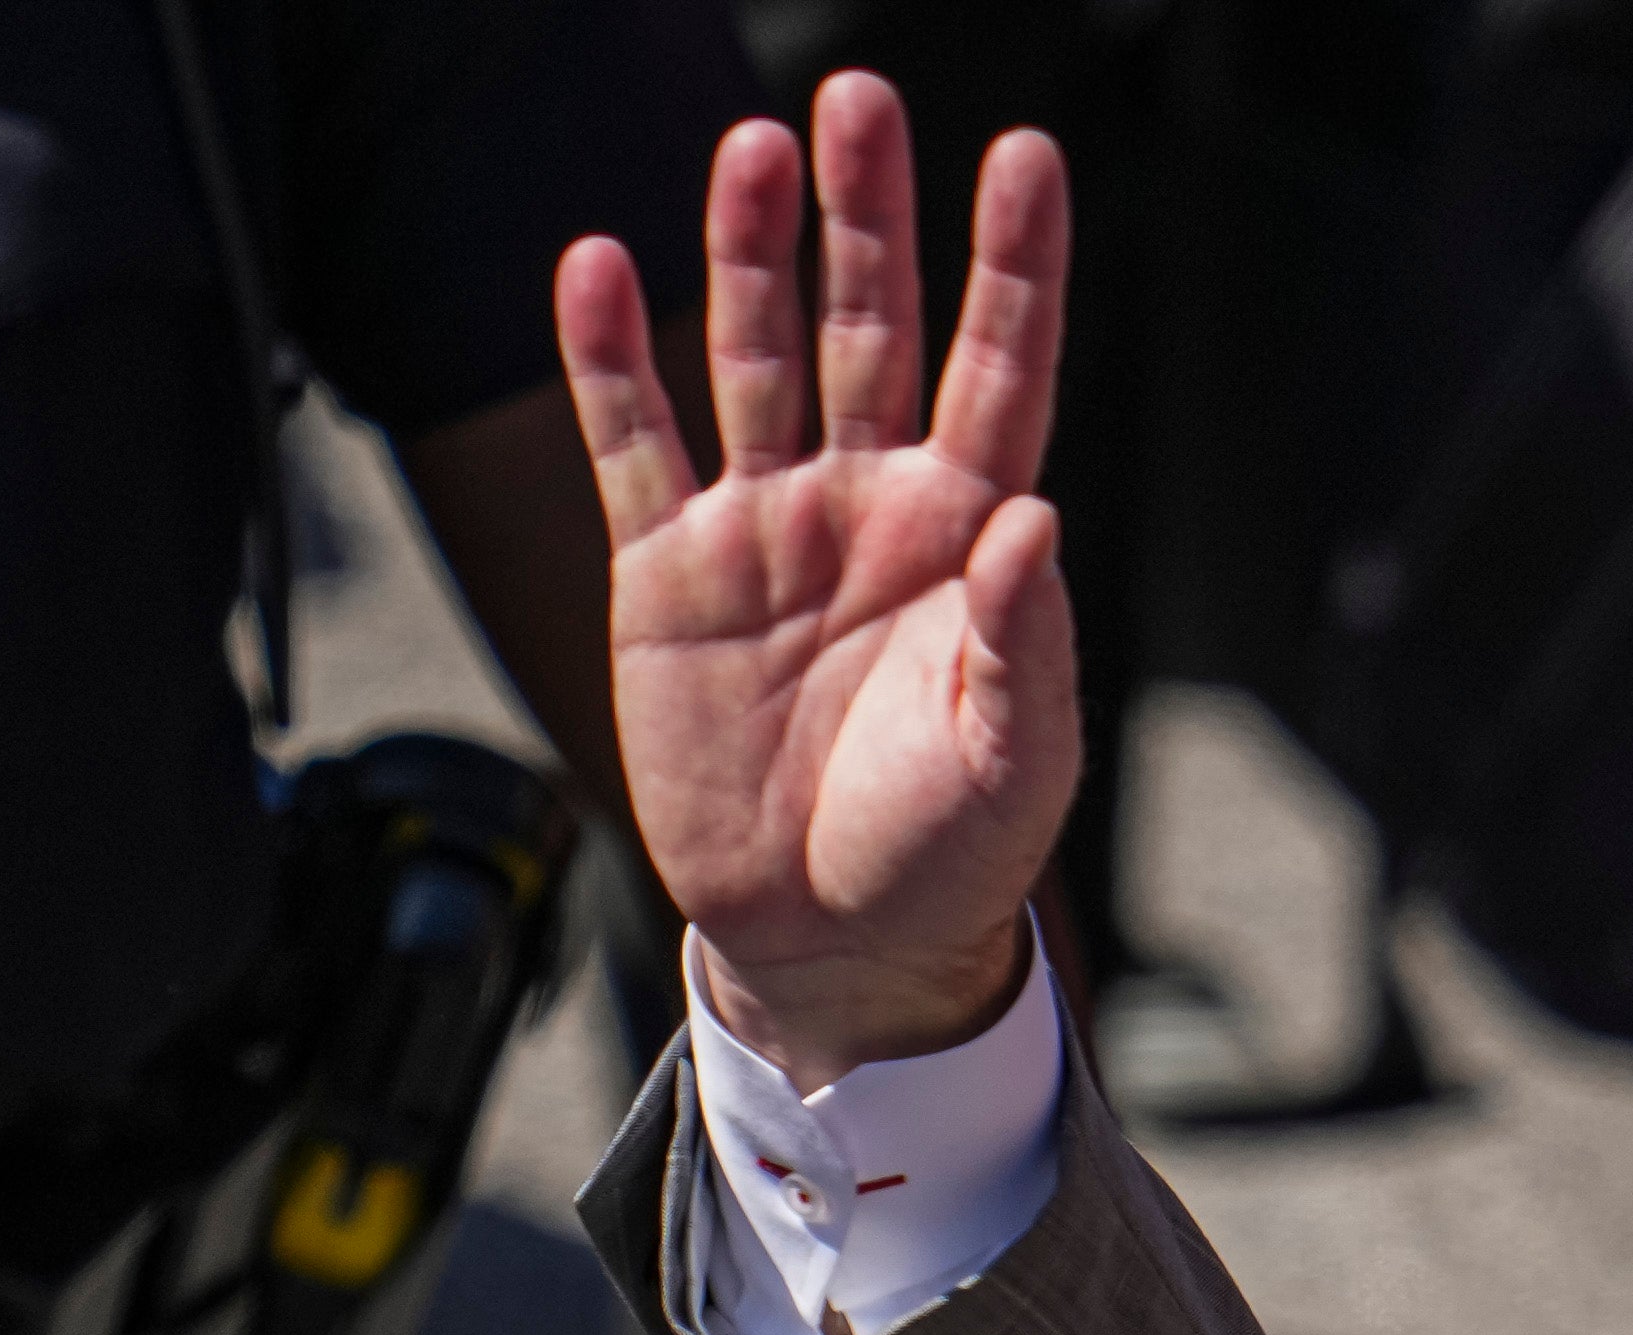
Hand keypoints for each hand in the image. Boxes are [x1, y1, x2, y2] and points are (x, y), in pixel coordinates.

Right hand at [551, 77, 1079, 1091]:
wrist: (832, 936)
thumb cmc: (949, 851)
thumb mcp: (1013, 757)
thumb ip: (1024, 638)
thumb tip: (1034, 518)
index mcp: (968, 534)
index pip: (1001, 366)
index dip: (1014, 263)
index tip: (1024, 153)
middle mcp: (869, 505)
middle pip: (871, 325)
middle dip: (867, 214)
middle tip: (855, 100)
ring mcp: (765, 528)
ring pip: (755, 356)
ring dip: (749, 252)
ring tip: (751, 149)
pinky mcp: (670, 573)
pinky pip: (636, 442)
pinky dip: (612, 357)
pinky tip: (599, 265)